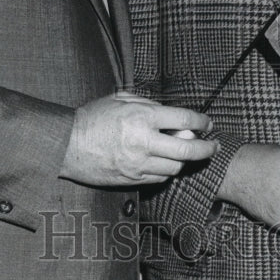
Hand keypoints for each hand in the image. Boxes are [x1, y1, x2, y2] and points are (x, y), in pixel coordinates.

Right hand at [60, 92, 217, 185]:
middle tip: (213, 146)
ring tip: (182, 151)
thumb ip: (148, 104)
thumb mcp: (120, 99)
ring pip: (176, 166)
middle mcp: (143, 141)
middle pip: (188, 149)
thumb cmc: (92, 118)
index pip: (185, 120)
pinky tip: (164, 161)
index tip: (208, 124)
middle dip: (207, 148)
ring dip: (184, 159)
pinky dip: (167, 170)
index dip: (202, 122)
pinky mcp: (132, 180)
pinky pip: (160, 178)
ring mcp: (138, 164)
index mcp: (141, 117)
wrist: (67, 145)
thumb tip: (172, 115)